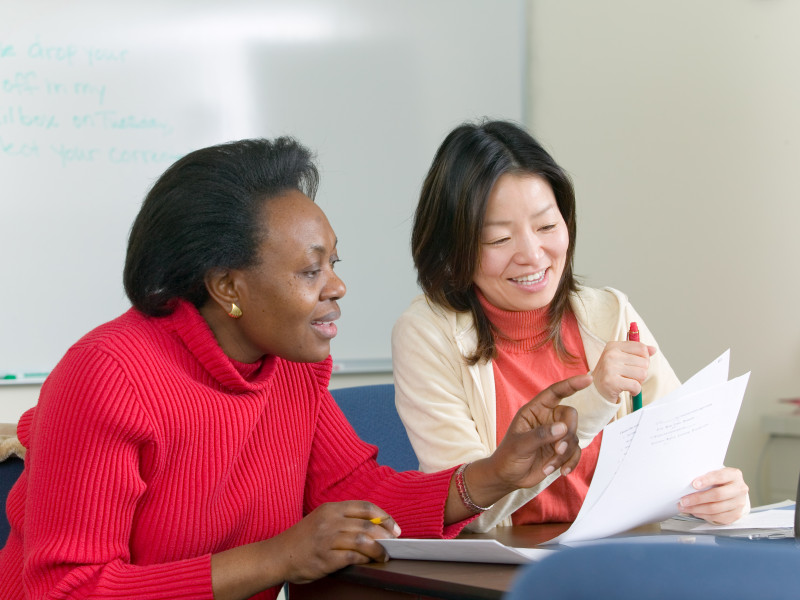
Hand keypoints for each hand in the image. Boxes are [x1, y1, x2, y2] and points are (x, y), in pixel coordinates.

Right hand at [274, 501, 399, 583]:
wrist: (277, 555)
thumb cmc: (303, 539)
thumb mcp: (322, 519)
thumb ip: (344, 519)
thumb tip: (375, 525)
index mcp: (331, 508)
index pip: (366, 507)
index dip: (384, 516)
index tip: (394, 527)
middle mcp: (330, 521)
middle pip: (368, 524)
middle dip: (386, 535)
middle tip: (394, 543)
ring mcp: (327, 539)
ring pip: (364, 541)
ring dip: (379, 549)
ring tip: (384, 555)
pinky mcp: (325, 558)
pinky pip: (353, 556)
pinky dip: (366, 559)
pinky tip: (369, 562)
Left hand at [450, 374, 590, 520]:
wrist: (508, 477)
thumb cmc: (508, 456)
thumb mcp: (520, 444)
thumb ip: (541, 435)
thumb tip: (563, 428)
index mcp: (535, 410)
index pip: (555, 392)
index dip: (571, 384)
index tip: (588, 379)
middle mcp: (548, 419)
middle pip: (570, 416)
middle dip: (568, 434)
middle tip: (558, 450)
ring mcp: (556, 435)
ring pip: (573, 437)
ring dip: (565, 454)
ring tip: (549, 466)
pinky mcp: (561, 450)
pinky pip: (575, 452)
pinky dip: (570, 463)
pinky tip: (562, 472)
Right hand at [592, 341, 655, 401]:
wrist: (596, 392)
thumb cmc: (610, 375)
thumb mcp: (622, 359)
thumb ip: (638, 353)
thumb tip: (653, 349)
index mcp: (613, 346)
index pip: (642, 348)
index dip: (644, 359)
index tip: (635, 366)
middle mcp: (610, 354)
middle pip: (644, 362)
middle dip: (641, 372)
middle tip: (630, 376)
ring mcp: (610, 367)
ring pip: (642, 374)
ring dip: (639, 382)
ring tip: (629, 382)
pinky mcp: (611, 381)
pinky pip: (636, 386)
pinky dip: (635, 391)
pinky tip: (628, 390)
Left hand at [678, 467, 749, 524]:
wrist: (734, 490)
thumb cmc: (720, 480)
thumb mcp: (715, 473)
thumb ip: (705, 476)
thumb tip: (687, 483)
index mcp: (734, 475)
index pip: (720, 477)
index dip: (707, 480)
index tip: (694, 484)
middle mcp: (739, 489)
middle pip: (717, 495)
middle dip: (698, 499)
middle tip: (684, 500)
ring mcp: (739, 503)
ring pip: (716, 508)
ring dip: (697, 509)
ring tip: (685, 507)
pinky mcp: (736, 514)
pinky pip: (717, 517)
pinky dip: (703, 515)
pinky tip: (695, 512)